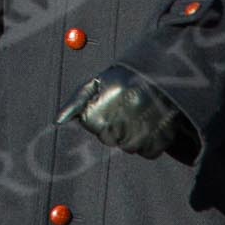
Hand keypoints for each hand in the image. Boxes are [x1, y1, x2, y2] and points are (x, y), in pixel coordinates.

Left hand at [57, 64, 187, 157]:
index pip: (91, 122)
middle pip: (109, 138)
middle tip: (125, 110)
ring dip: (131, 136)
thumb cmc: (125, 79)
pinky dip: (149, 143)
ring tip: (139, 116)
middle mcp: (132, 106)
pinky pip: (149, 152)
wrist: (167, 73)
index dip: (97, 115)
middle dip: (113, 128)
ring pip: (129, 147)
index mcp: (112, 91)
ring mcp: (151, 121)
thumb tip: (58, 121)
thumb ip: (76, 101)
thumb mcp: (98, 83)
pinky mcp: (166, 133)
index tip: (108, 104)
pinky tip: (151, 124)